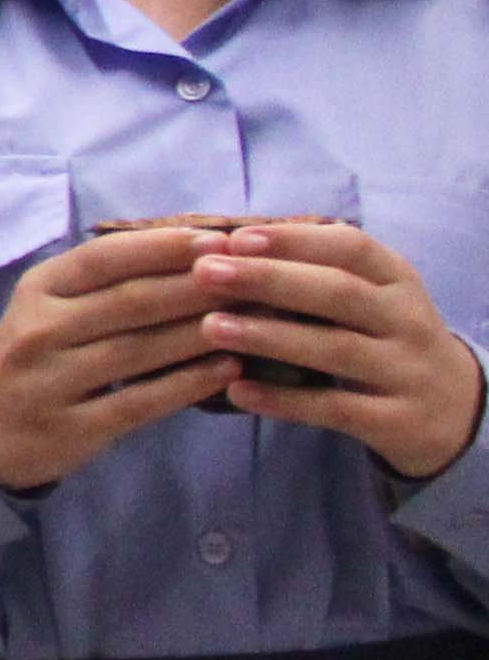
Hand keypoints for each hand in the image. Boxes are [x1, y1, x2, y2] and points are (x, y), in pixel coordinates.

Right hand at [0, 222, 241, 491]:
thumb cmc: (41, 352)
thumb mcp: (54, 305)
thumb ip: (111, 281)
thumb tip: (201, 251)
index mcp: (37, 290)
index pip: (104, 258)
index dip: (164, 248)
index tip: (221, 241)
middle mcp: (39, 331)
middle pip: (130, 303)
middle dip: (199, 286)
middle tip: (256, 278)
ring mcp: (51, 382)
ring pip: (139, 351)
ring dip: (203, 333)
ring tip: (256, 320)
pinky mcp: (72, 427)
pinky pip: (139, 402)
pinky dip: (188, 385)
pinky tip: (228, 370)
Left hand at [181, 218, 486, 481]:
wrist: (455, 410)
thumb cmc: (383, 338)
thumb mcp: (370, 298)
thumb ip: (315, 273)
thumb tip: (226, 247)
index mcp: (397, 280)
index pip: (351, 247)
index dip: (294, 241)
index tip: (234, 239)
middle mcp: (407, 320)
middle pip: (338, 293)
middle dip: (268, 280)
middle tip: (205, 272)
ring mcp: (406, 371)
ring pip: (336, 349)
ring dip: (270, 336)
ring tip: (210, 327)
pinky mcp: (396, 421)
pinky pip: (336, 409)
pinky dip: (285, 401)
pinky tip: (237, 391)